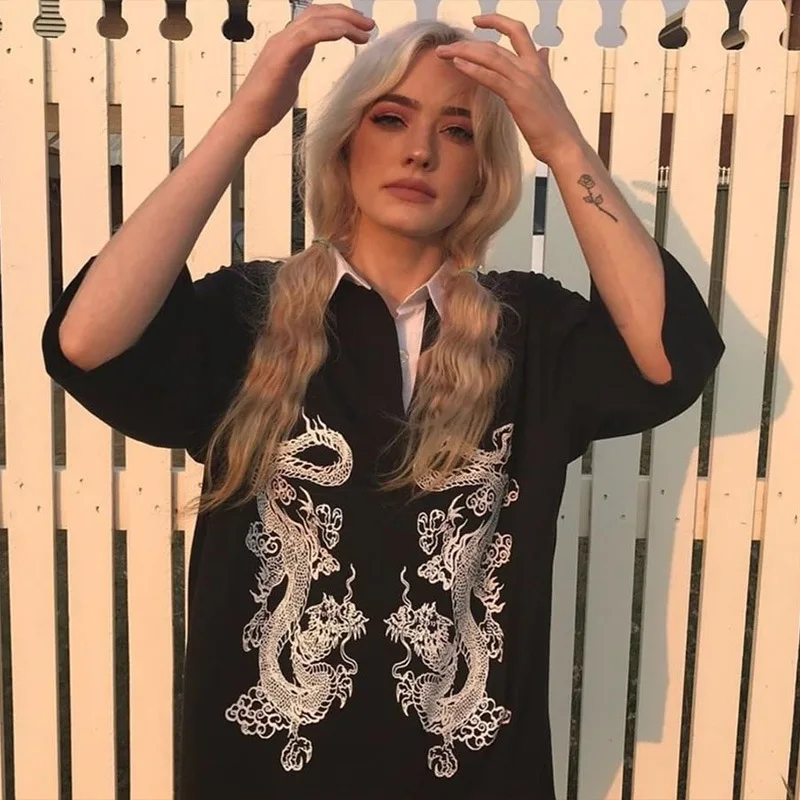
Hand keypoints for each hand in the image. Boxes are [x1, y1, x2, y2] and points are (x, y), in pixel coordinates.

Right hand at [228, 3, 374, 140]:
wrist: (247, 118)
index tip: (359, 26)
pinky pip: (307, 35)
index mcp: (287, 42)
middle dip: (346, 15)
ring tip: (364, 31)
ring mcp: (281, 45)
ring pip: (315, 19)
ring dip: (343, 21)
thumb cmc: (265, 104)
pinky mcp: (280, 57)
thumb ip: (298, 62)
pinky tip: (343, 33)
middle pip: (317, 12)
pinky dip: (327, 30)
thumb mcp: (289, 77)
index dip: (339, 17)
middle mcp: (283, 38)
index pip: (315, 18)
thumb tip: (309, 57)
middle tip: (368, 24)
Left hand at [435, 14, 583, 165]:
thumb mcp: (548, 91)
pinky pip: (491, 77)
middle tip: (447, 46)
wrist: (565, 144)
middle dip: (467, 43)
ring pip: (490, 56)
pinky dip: (472, 68)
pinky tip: (457, 64)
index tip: (478, 21)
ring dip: (463, 52)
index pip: (517, 32)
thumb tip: (542, 53)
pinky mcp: (517, 96)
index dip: (497, 22)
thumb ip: (542, 70)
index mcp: (538, 66)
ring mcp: (524, 81)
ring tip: (444, 52)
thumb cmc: (555, 125)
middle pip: (495, 45)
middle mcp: (531, 68)